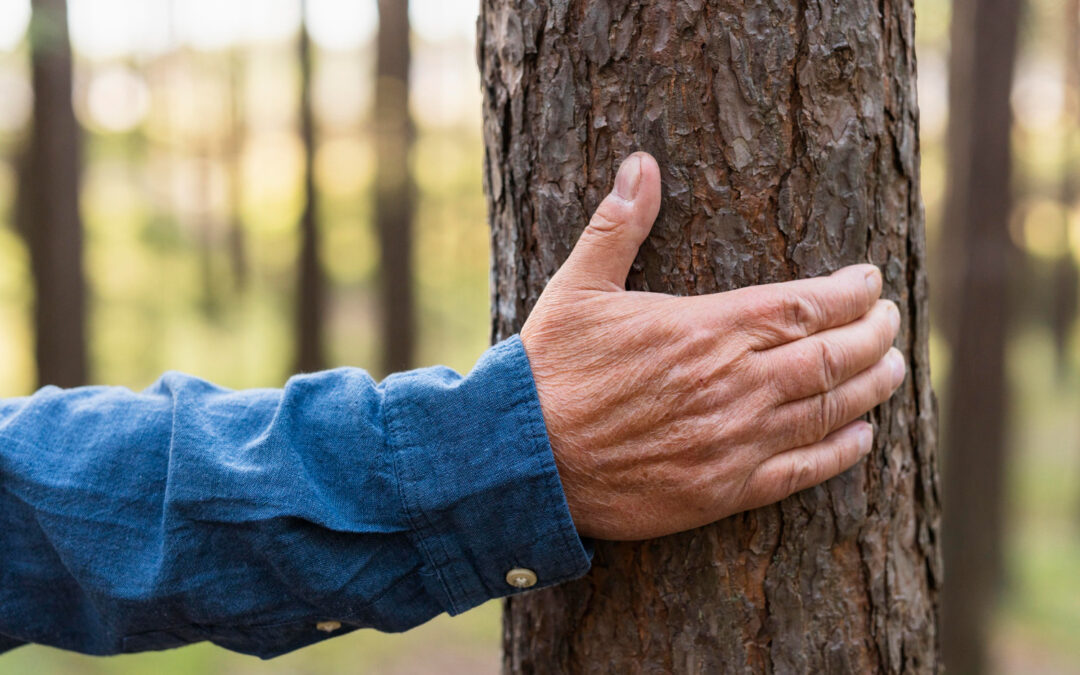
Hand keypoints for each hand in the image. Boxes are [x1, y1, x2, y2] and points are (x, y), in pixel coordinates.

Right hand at [520, 152, 903, 540]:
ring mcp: (734, 441)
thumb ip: (618, 227)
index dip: (851, 293)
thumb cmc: (551, 369)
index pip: (807, 304)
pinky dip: (841, 452)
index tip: (870, 283)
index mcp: (707, 329)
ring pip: (830, 411)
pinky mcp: (723, 491)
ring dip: (872, 388)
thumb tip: (640, 164)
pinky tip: (860, 438)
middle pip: (834, 356)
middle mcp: (735, 384)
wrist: (524, 460)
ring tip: (894, 370)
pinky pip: (802, 471)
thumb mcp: (578, 287)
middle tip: (891, 323)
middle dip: (875, 335)